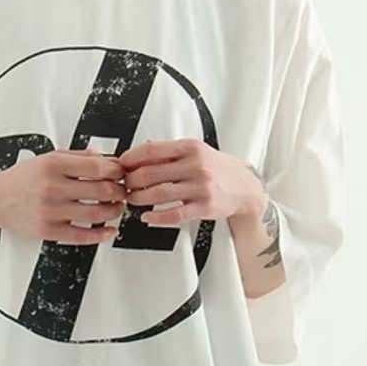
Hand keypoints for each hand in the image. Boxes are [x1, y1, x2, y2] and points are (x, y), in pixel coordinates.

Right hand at [0, 147, 127, 244]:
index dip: (116, 171)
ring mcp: (51, 211)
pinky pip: (82, 236)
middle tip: (123, 191)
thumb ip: (77, 157)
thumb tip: (105, 158)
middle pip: (101, 190)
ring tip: (117, 208)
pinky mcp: (49, 230)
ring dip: (114, 211)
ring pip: (96, 214)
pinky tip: (109, 231)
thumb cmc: (22, 179)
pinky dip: (101, 235)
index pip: (98, 167)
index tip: (121, 173)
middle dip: (119, 191)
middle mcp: (52, 187)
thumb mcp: (48, 158)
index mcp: (53, 165)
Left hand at [118, 138, 266, 225]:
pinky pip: (174, 215)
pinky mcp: (204, 207)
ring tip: (132, 200)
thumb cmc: (217, 168)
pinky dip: (156, 218)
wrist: (245, 186)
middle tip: (124, 185)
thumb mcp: (196, 150)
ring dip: (139, 199)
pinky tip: (148, 217)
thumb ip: (170, 151)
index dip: (130, 159)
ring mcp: (200, 187)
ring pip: (158, 194)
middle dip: (130, 181)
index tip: (120, 165)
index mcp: (190, 147)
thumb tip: (142, 149)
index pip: (151, 150)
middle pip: (150, 173)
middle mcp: (196, 165)